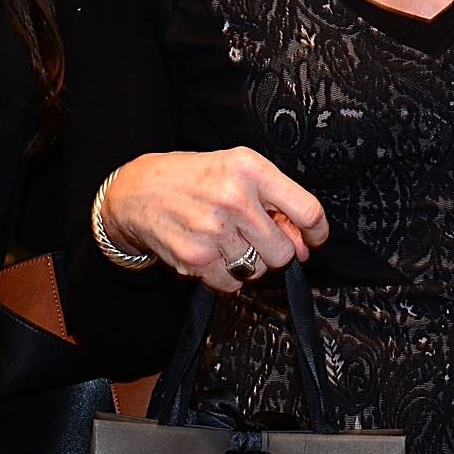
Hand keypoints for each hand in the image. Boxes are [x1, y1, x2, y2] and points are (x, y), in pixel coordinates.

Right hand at [102, 148, 326, 294]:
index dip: (316, 232)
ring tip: (227, 242)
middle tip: (254, 238)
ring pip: (258, 270)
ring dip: (248, 263)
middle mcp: (234, 197)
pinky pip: (232, 284)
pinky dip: (227, 276)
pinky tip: (212, 253)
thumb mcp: (236, 172)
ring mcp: (214, 230)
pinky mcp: (196, 258)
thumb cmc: (192, 179)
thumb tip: (303, 244)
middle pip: (284, 251)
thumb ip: (275, 203)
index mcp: (250, 169)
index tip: (312, 239)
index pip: (307, 210)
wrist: (136, 191)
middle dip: (275, 251)